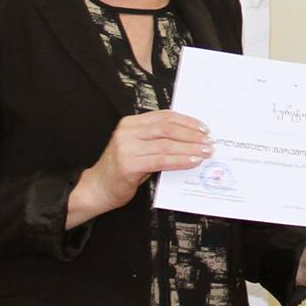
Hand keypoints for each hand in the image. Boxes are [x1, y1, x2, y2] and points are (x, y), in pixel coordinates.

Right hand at [69, 111, 212, 225]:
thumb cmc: (121, 170)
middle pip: (167, 128)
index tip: (203, 128)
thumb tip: (190, 138)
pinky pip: (161, 160)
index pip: (164, 116)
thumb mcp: (138, 148)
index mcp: (130, 123)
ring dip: (190, 148)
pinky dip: (180, 160)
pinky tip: (192, 161)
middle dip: (192, 135)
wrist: (97, 189)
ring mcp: (126, 147)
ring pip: (167, 144)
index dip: (187, 121)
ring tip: (205, 152)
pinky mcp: (129, 164)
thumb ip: (157, 140)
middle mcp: (127, 132)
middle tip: (208, 141)